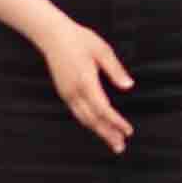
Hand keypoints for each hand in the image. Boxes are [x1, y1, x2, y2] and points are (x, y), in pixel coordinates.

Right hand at [45, 15, 134, 148]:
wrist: (52, 35)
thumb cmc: (79, 39)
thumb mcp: (102, 50)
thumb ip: (115, 70)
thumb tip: (129, 86)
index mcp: (86, 82)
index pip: (103, 109)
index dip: (116, 122)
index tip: (128, 131)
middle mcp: (74, 91)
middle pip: (93, 120)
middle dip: (107, 134)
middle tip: (120, 147)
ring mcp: (67, 93)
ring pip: (84, 119)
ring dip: (98, 131)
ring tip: (112, 141)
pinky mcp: (64, 92)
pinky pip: (78, 113)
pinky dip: (89, 123)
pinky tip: (97, 127)